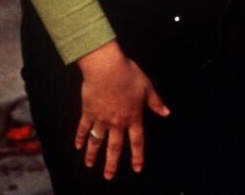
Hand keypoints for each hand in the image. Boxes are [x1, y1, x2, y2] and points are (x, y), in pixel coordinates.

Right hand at [74, 40, 169, 179]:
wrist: (106, 68)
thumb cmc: (129, 75)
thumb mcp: (147, 87)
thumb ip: (155, 102)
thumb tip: (166, 113)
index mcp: (133, 117)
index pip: (137, 141)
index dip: (138, 156)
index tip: (137, 168)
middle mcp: (117, 122)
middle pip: (114, 147)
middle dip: (112, 163)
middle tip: (109, 176)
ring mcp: (101, 119)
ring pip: (96, 141)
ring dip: (93, 154)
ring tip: (90, 165)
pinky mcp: (88, 112)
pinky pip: (83, 128)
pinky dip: (80, 138)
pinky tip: (77, 146)